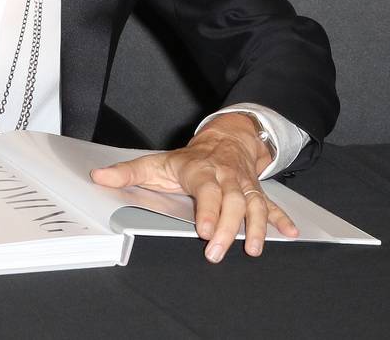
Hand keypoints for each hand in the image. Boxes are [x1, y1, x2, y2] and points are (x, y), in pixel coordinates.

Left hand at [89, 113, 296, 260]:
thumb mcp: (157, 162)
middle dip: (228, 228)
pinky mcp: (257, 192)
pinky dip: (282, 219)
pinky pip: (271, 205)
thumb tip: (99, 176)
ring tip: (254, 249)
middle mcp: (226, 177)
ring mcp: (244, 185)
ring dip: (256, 227)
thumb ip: (128, 172)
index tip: (204, 231)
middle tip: (219, 252)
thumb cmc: (189, 158)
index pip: (206, 190)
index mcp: (201, 171)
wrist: (226, 138)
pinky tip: (291, 233)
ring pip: (254, 204)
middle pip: (232, 202)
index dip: (207, 210)